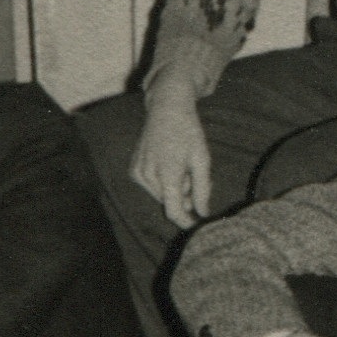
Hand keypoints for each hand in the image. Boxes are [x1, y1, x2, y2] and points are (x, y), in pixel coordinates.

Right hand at [131, 78, 210, 229]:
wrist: (167, 109)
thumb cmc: (188, 133)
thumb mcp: (202, 160)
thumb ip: (202, 189)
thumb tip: (202, 213)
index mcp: (167, 174)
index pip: (174, 211)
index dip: (186, 222)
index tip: (196, 227)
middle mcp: (148, 175)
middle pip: (170, 202)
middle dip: (185, 196)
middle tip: (193, 174)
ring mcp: (138, 173)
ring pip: (161, 195)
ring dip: (175, 188)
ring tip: (181, 165)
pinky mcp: (134, 170)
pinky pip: (152, 187)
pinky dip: (163, 181)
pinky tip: (168, 163)